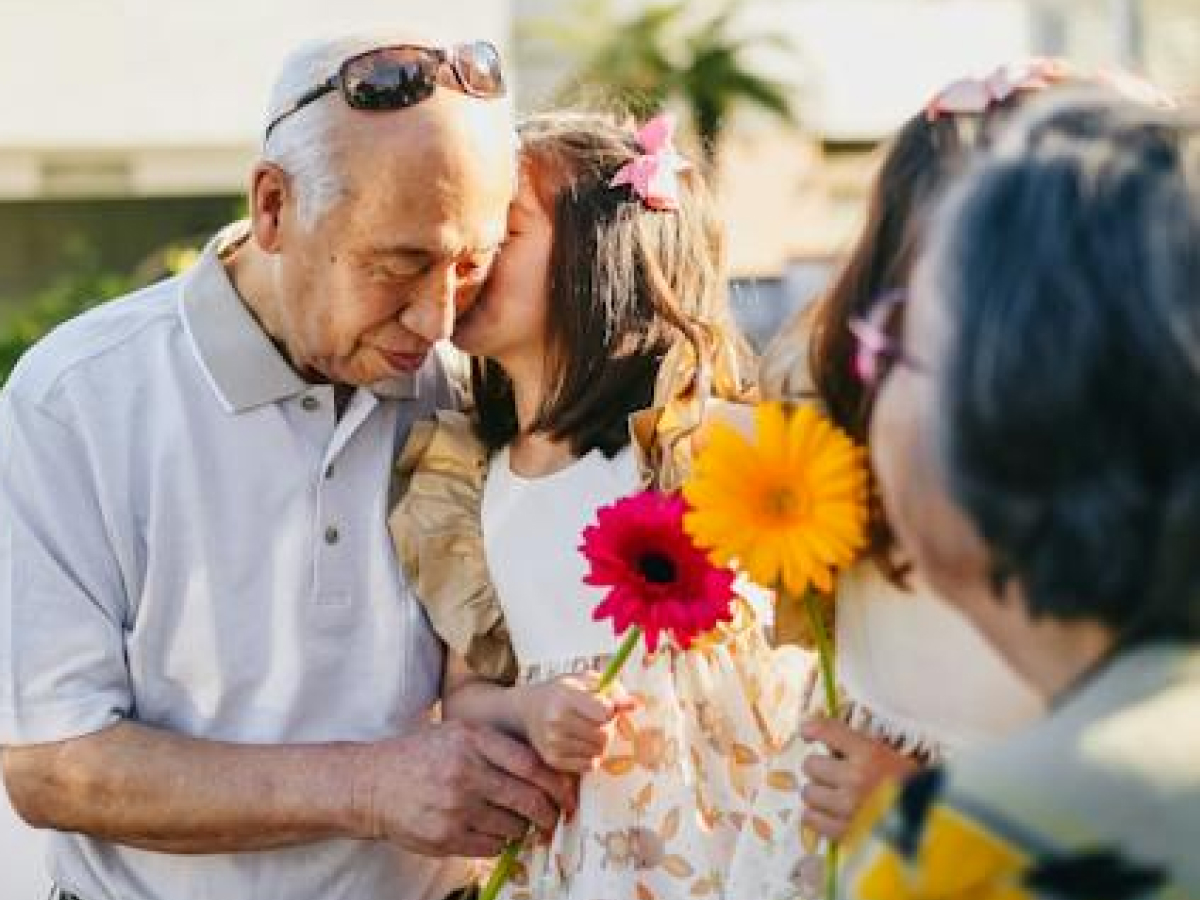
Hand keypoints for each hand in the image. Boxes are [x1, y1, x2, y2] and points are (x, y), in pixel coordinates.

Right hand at [351, 720, 574, 857]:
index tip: (568, 794)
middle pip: (527, 799)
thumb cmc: (421, 755)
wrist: (371, 784)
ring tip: (523, 824)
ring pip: (512, 826)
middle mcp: (465, 773)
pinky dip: (502, 843)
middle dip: (550, 813)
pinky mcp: (444, 838)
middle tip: (556, 817)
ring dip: (524, 828)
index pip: (530, 765)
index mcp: (472, 741)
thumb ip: (498, 746)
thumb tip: (546, 770)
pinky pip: (491, 846)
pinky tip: (498, 834)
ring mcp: (454, 808)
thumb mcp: (458, 733)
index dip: (556, 783)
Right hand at [516, 674, 629, 773]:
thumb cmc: (565, 691)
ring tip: (588, 730)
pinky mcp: (553, 760)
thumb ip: (613, 691)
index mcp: (567, 695)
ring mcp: (554, 742)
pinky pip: (589, 765)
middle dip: (608, 728)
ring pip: (599, 751)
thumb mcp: (586, 681)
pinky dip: (591, 756)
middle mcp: (557, 720)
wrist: (529, 709)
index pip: (605, 712)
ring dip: (600, 743)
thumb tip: (635, 705)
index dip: (611, 711)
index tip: (606, 707)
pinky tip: (580, 743)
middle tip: (598, 720)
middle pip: (605, 735)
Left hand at [800, 717, 922, 840]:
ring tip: (833, 796)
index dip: (812, 729)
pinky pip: (811, 819)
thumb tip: (821, 736)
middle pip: (811, 765)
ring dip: (818, 793)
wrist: (933, 824)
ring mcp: (847, 807)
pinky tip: (828, 814)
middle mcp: (855, 778)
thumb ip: (857, 746)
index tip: (807, 732)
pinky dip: (816, 816)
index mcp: (869, 754)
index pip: (827, 731)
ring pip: (808, 792)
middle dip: (820, 769)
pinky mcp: (845, 833)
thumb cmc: (913, 787)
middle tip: (832, 774)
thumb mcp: (890, 755)